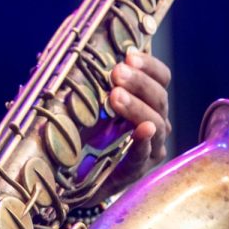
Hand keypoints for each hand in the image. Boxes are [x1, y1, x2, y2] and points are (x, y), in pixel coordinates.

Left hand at [79, 49, 172, 203]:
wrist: (67, 177)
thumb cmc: (80, 133)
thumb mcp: (86, 103)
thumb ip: (90, 81)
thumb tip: (81, 52)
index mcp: (144, 102)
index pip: (160, 79)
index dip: (149, 66)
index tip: (129, 55)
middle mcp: (153, 123)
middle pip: (159, 98)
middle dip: (139, 83)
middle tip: (117, 73)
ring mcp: (149, 148)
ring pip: (156, 124)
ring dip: (137, 107)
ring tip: (116, 96)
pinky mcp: (136, 170)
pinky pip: (143, 155)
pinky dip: (143, 142)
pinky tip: (142, 130)